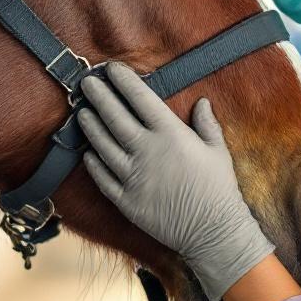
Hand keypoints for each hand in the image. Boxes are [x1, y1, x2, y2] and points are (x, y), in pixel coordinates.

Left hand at [77, 63, 273, 300]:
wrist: (213, 231)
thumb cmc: (218, 188)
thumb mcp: (217, 150)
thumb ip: (206, 124)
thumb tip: (201, 102)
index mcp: (171, 134)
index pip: (141, 99)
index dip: (124, 81)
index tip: (112, 69)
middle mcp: (147, 151)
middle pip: (114, 117)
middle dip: (99, 96)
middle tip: (87, 82)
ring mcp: (133, 176)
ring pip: (102, 144)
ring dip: (90, 126)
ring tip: (81, 111)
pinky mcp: (126, 200)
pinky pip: (102, 177)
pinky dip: (93, 163)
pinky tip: (87, 152)